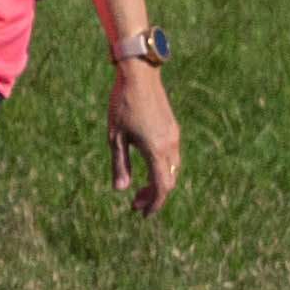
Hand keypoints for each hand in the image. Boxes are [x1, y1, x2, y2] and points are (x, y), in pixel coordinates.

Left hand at [107, 64, 186, 212]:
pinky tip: (147, 168)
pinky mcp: (173, 128)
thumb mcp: (115, 137)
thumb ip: (119, 165)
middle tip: (134, 204)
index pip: (161, 187)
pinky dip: (162, 169)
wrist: (140, 76)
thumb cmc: (123, 104)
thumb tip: (121, 190)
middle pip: (169, 181)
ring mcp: (174, 136)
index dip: (154, 204)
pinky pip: (172, 157)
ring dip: (159, 183)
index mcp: (156, 150)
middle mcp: (170, 145)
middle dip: (154, 196)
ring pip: (172, 169)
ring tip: (138, 189)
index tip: (142, 213)